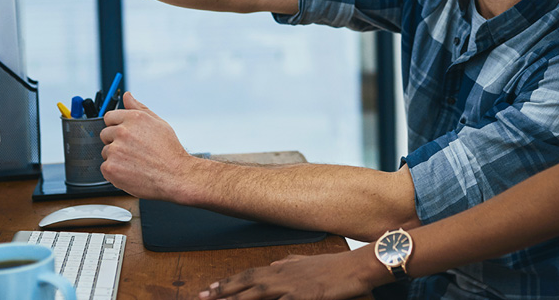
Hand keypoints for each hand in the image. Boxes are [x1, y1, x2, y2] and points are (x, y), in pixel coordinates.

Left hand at [99, 92, 193, 199]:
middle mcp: (122, 132)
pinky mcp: (110, 167)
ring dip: (116, 157)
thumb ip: (139, 108)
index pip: (109, 117)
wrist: (175, 175)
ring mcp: (115, 150)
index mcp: (133, 118)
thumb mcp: (158, 123)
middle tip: (133, 150)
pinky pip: (105, 167)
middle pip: (105, 134)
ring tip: (135, 162)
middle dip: (115, 141)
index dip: (117, 126)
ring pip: (106, 151)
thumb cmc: (169, 151)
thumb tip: (127, 96)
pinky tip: (130, 171)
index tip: (124, 135)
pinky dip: (115, 171)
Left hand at [200, 249, 385, 299]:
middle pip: (246, 283)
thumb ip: (289, 263)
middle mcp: (283, 274)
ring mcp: (292, 286)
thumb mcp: (308, 261)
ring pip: (257, 294)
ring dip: (237, 299)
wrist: (357, 266)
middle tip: (201, 296)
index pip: (249, 275)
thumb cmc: (334, 266)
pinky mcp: (305, 297)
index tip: (210, 289)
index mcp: (282, 267)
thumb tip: (274, 263)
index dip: (228, 282)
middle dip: (222, 291)